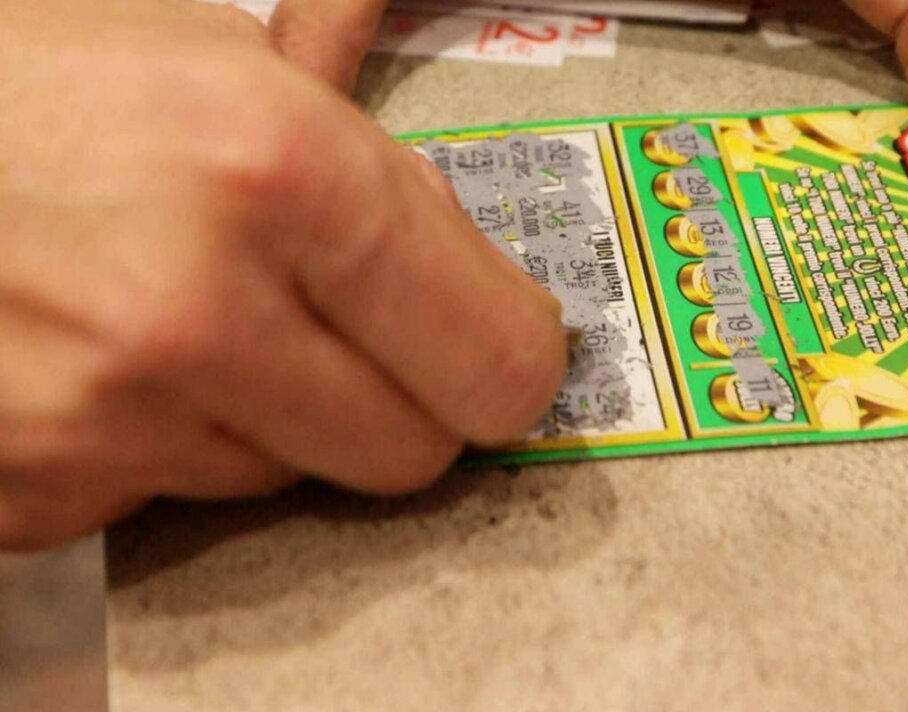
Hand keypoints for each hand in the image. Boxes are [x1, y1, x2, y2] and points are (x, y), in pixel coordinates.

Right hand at [0, 0, 566, 549]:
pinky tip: (109, 356)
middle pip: (410, 451)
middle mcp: (192, 316)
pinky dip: (169, 442)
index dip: (512, 359)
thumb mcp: (202, 44)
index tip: (505, 350)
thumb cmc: (8, 65)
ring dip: (272, 411)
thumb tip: (467, 217)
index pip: (496, 361)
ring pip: (287, 477)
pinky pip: (171, 501)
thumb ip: (361, 141)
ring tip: (191, 311)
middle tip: (355, 330)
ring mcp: (100, 425)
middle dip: (403, 394)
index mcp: (279, 175)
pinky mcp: (28, 496)